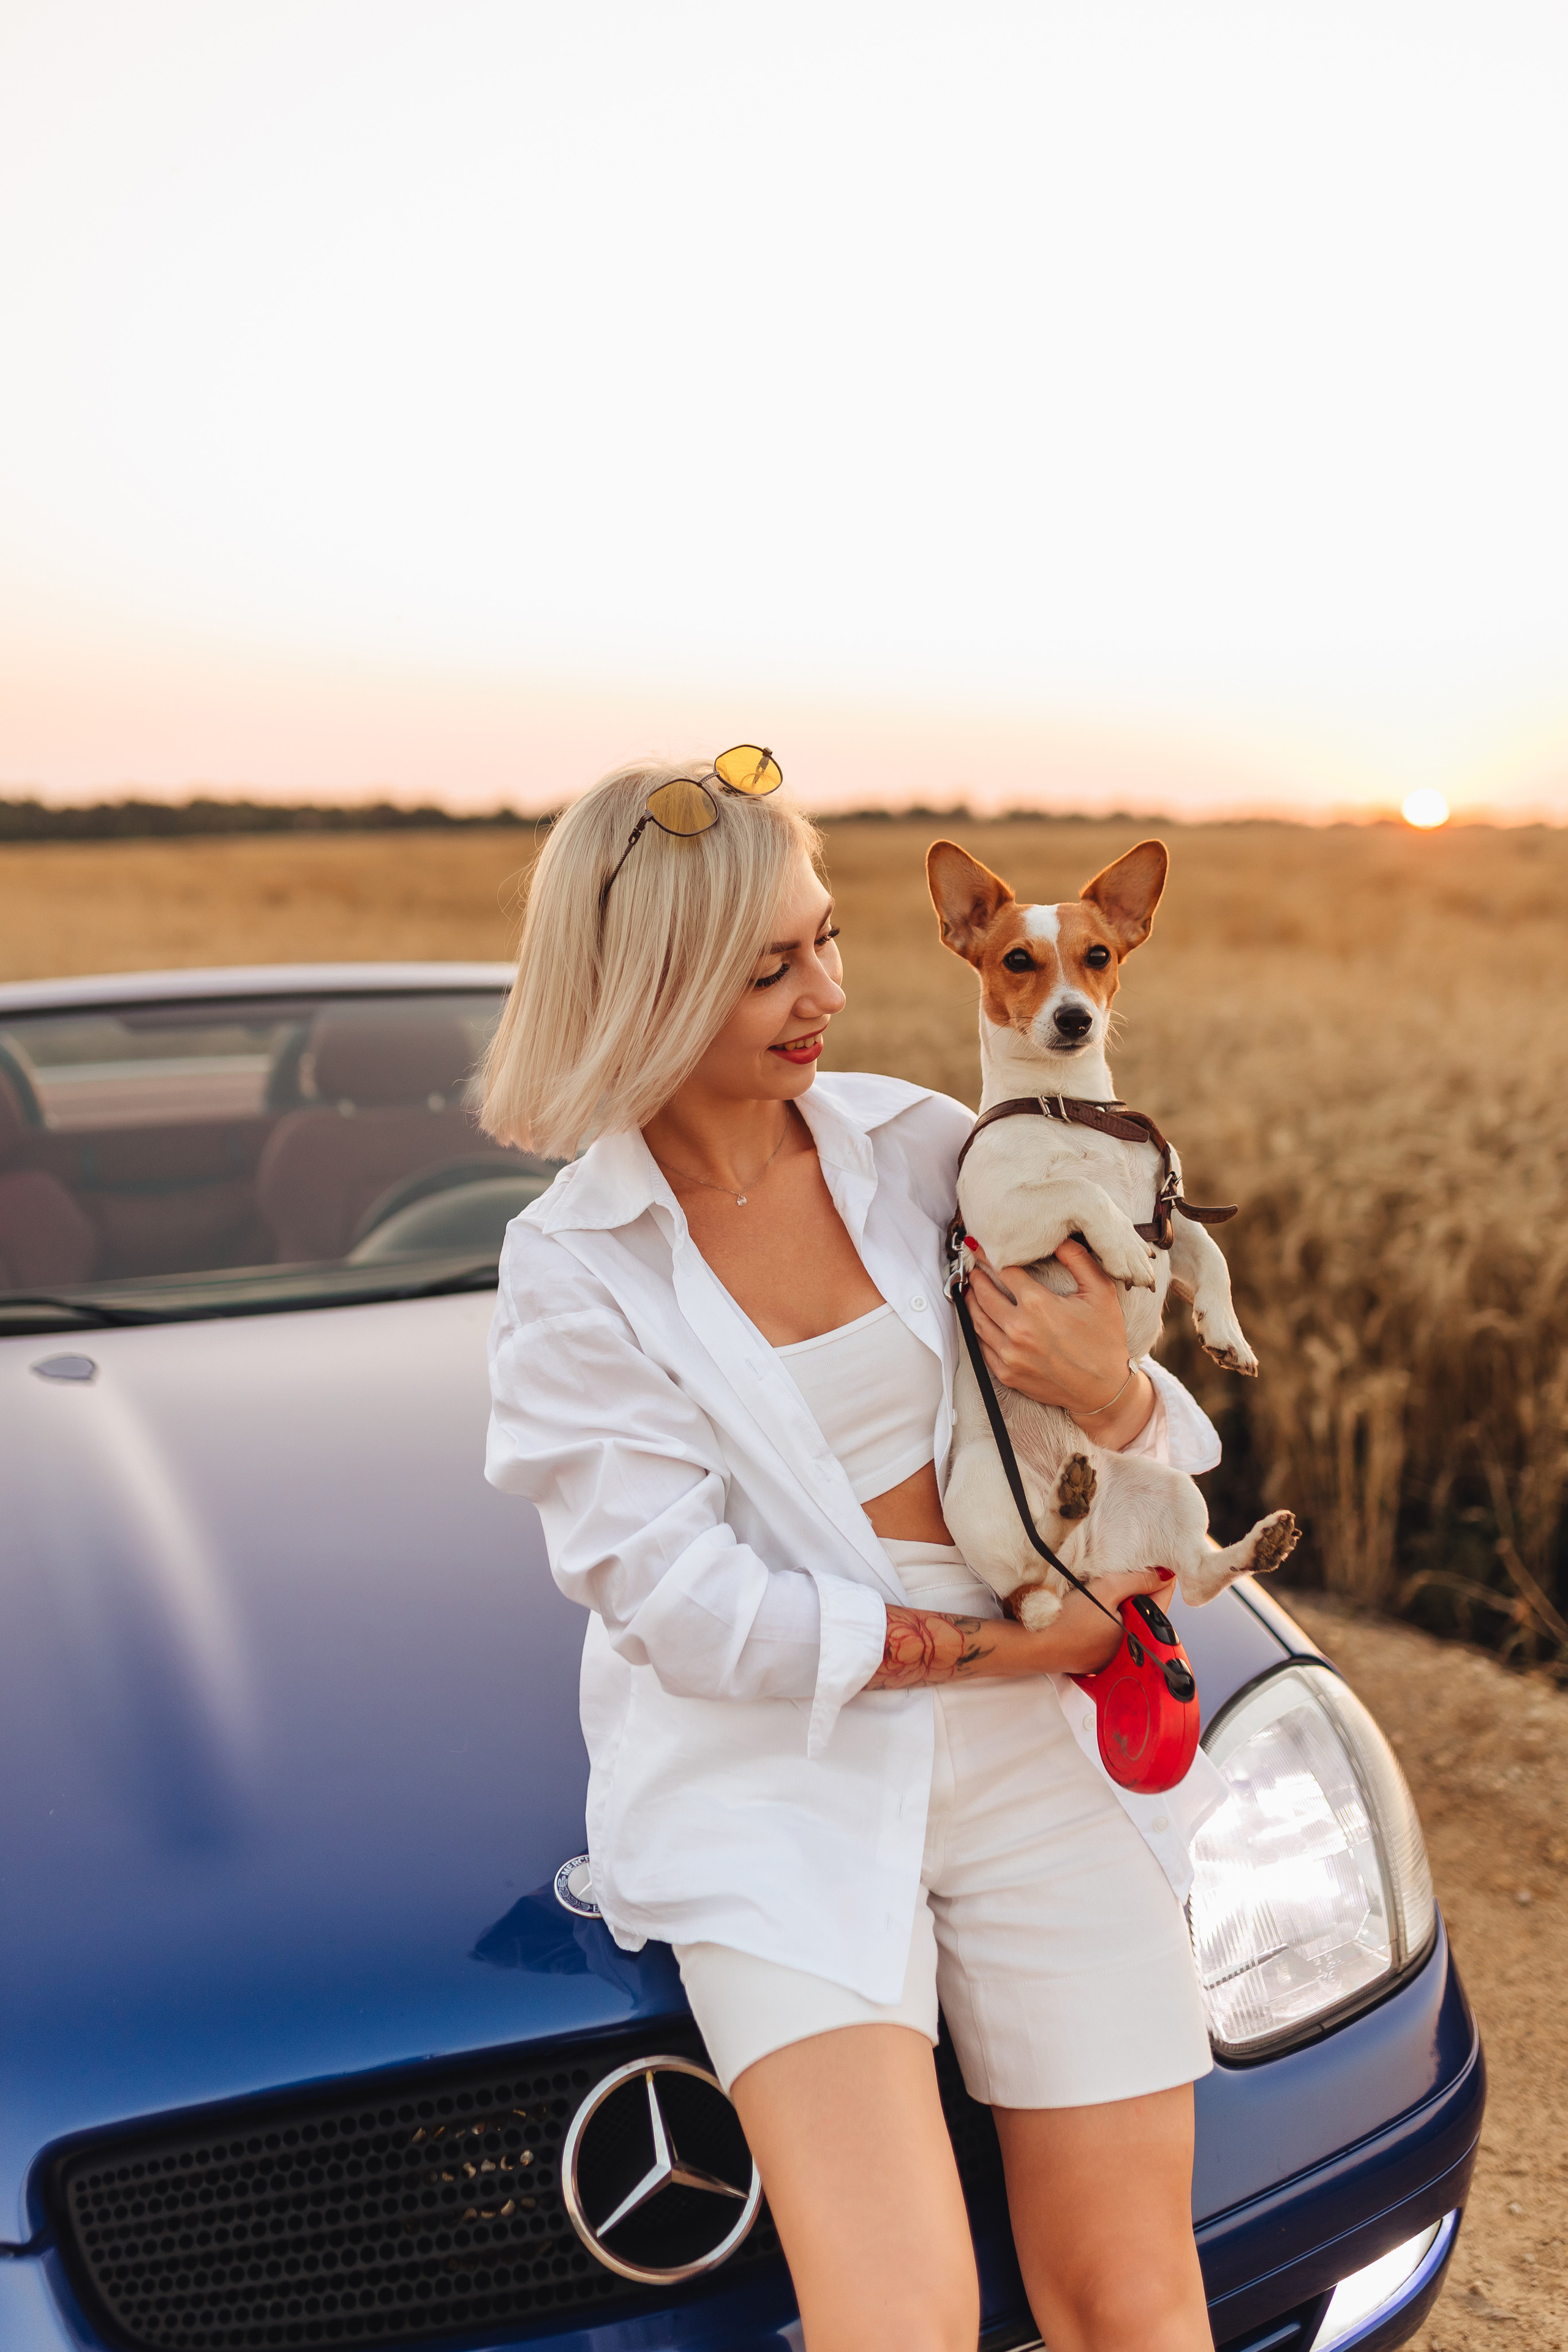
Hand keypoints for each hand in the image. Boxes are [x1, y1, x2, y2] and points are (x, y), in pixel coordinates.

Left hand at [965, 1239, 1155, 1447]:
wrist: (1105, 1390)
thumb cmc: (1105, 1339)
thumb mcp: (1101, 1292)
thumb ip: (1078, 1259)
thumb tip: (1058, 1238)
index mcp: (1038, 1305)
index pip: (1004, 1271)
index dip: (992, 1256)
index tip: (983, 1246)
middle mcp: (1018, 1329)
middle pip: (984, 1294)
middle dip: (977, 1277)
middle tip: (974, 1266)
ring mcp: (1009, 1354)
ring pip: (977, 1320)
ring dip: (971, 1301)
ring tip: (972, 1288)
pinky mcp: (1006, 1374)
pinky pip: (981, 1346)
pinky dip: (977, 1329)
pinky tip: (980, 1318)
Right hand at [1015, 1566, 1175, 1674]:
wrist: (1032, 1645)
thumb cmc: (1067, 1620)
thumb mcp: (1106, 1590)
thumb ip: (1138, 1580)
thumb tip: (1165, 1573)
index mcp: (1140, 1633)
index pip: (1161, 1599)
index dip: (1155, 1577)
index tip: (1143, 1563)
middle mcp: (1130, 1648)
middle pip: (1142, 1609)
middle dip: (1134, 1590)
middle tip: (1116, 1573)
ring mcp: (1111, 1655)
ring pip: (1124, 1619)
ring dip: (1117, 1602)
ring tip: (1099, 1589)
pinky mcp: (1094, 1656)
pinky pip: (1107, 1630)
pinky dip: (1102, 1616)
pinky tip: (1087, 1607)